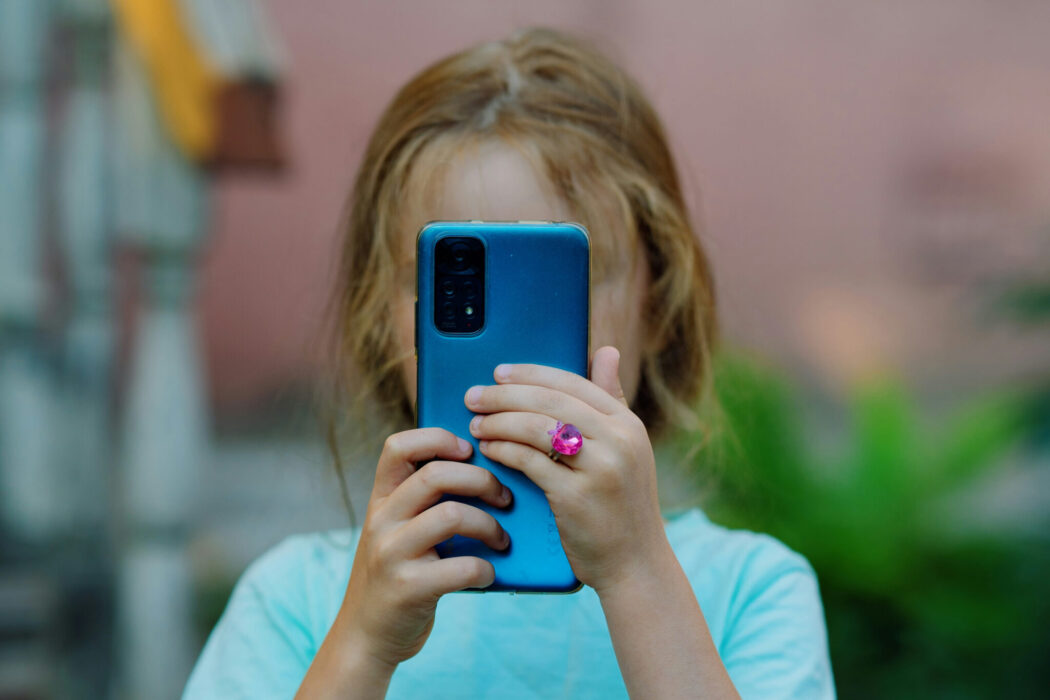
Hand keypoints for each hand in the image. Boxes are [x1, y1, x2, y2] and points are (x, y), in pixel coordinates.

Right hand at [330, 428, 511, 669]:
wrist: (365, 637)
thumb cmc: (397, 573)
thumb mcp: (396, 529)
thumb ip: (423, 501)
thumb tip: (486, 469)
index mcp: (380, 499)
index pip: (398, 446)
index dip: (438, 438)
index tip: (470, 450)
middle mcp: (381, 520)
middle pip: (436, 474)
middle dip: (482, 480)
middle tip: (504, 498)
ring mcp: (391, 554)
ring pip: (452, 515)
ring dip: (490, 525)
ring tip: (502, 539)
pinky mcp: (408, 589)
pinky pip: (462, 567)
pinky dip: (485, 569)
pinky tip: (489, 574)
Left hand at [465, 346, 668, 593]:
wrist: (636, 565)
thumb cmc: (622, 505)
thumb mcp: (628, 450)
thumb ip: (611, 401)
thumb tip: (606, 350)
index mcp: (629, 423)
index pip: (573, 382)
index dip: (531, 374)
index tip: (499, 373)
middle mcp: (619, 440)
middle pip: (550, 400)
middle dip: (505, 394)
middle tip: (474, 395)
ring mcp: (600, 468)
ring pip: (536, 427)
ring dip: (499, 421)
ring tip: (475, 422)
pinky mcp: (576, 497)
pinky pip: (530, 461)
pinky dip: (504, 450)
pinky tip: (488, 448)